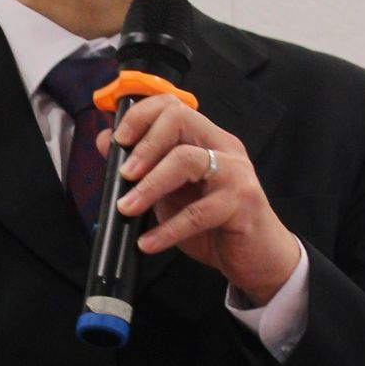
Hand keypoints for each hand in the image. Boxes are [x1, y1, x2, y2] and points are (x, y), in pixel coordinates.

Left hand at [97, 98, 300, 301]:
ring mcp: (236, 174)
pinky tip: (149, 242)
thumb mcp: (172, 193)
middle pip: (180, 120)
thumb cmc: (216, 225)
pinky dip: (167, 229)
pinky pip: (198, 212)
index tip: (119, 141)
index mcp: (208, 139)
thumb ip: (144, 167)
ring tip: (127, 208)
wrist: (258, 259)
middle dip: (144, 145)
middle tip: (123, 174)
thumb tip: (106, 140)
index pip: (173, 106)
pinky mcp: (243, 204)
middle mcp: (224, 149)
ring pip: (186, 161)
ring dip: (150, 185)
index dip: (141, 116)